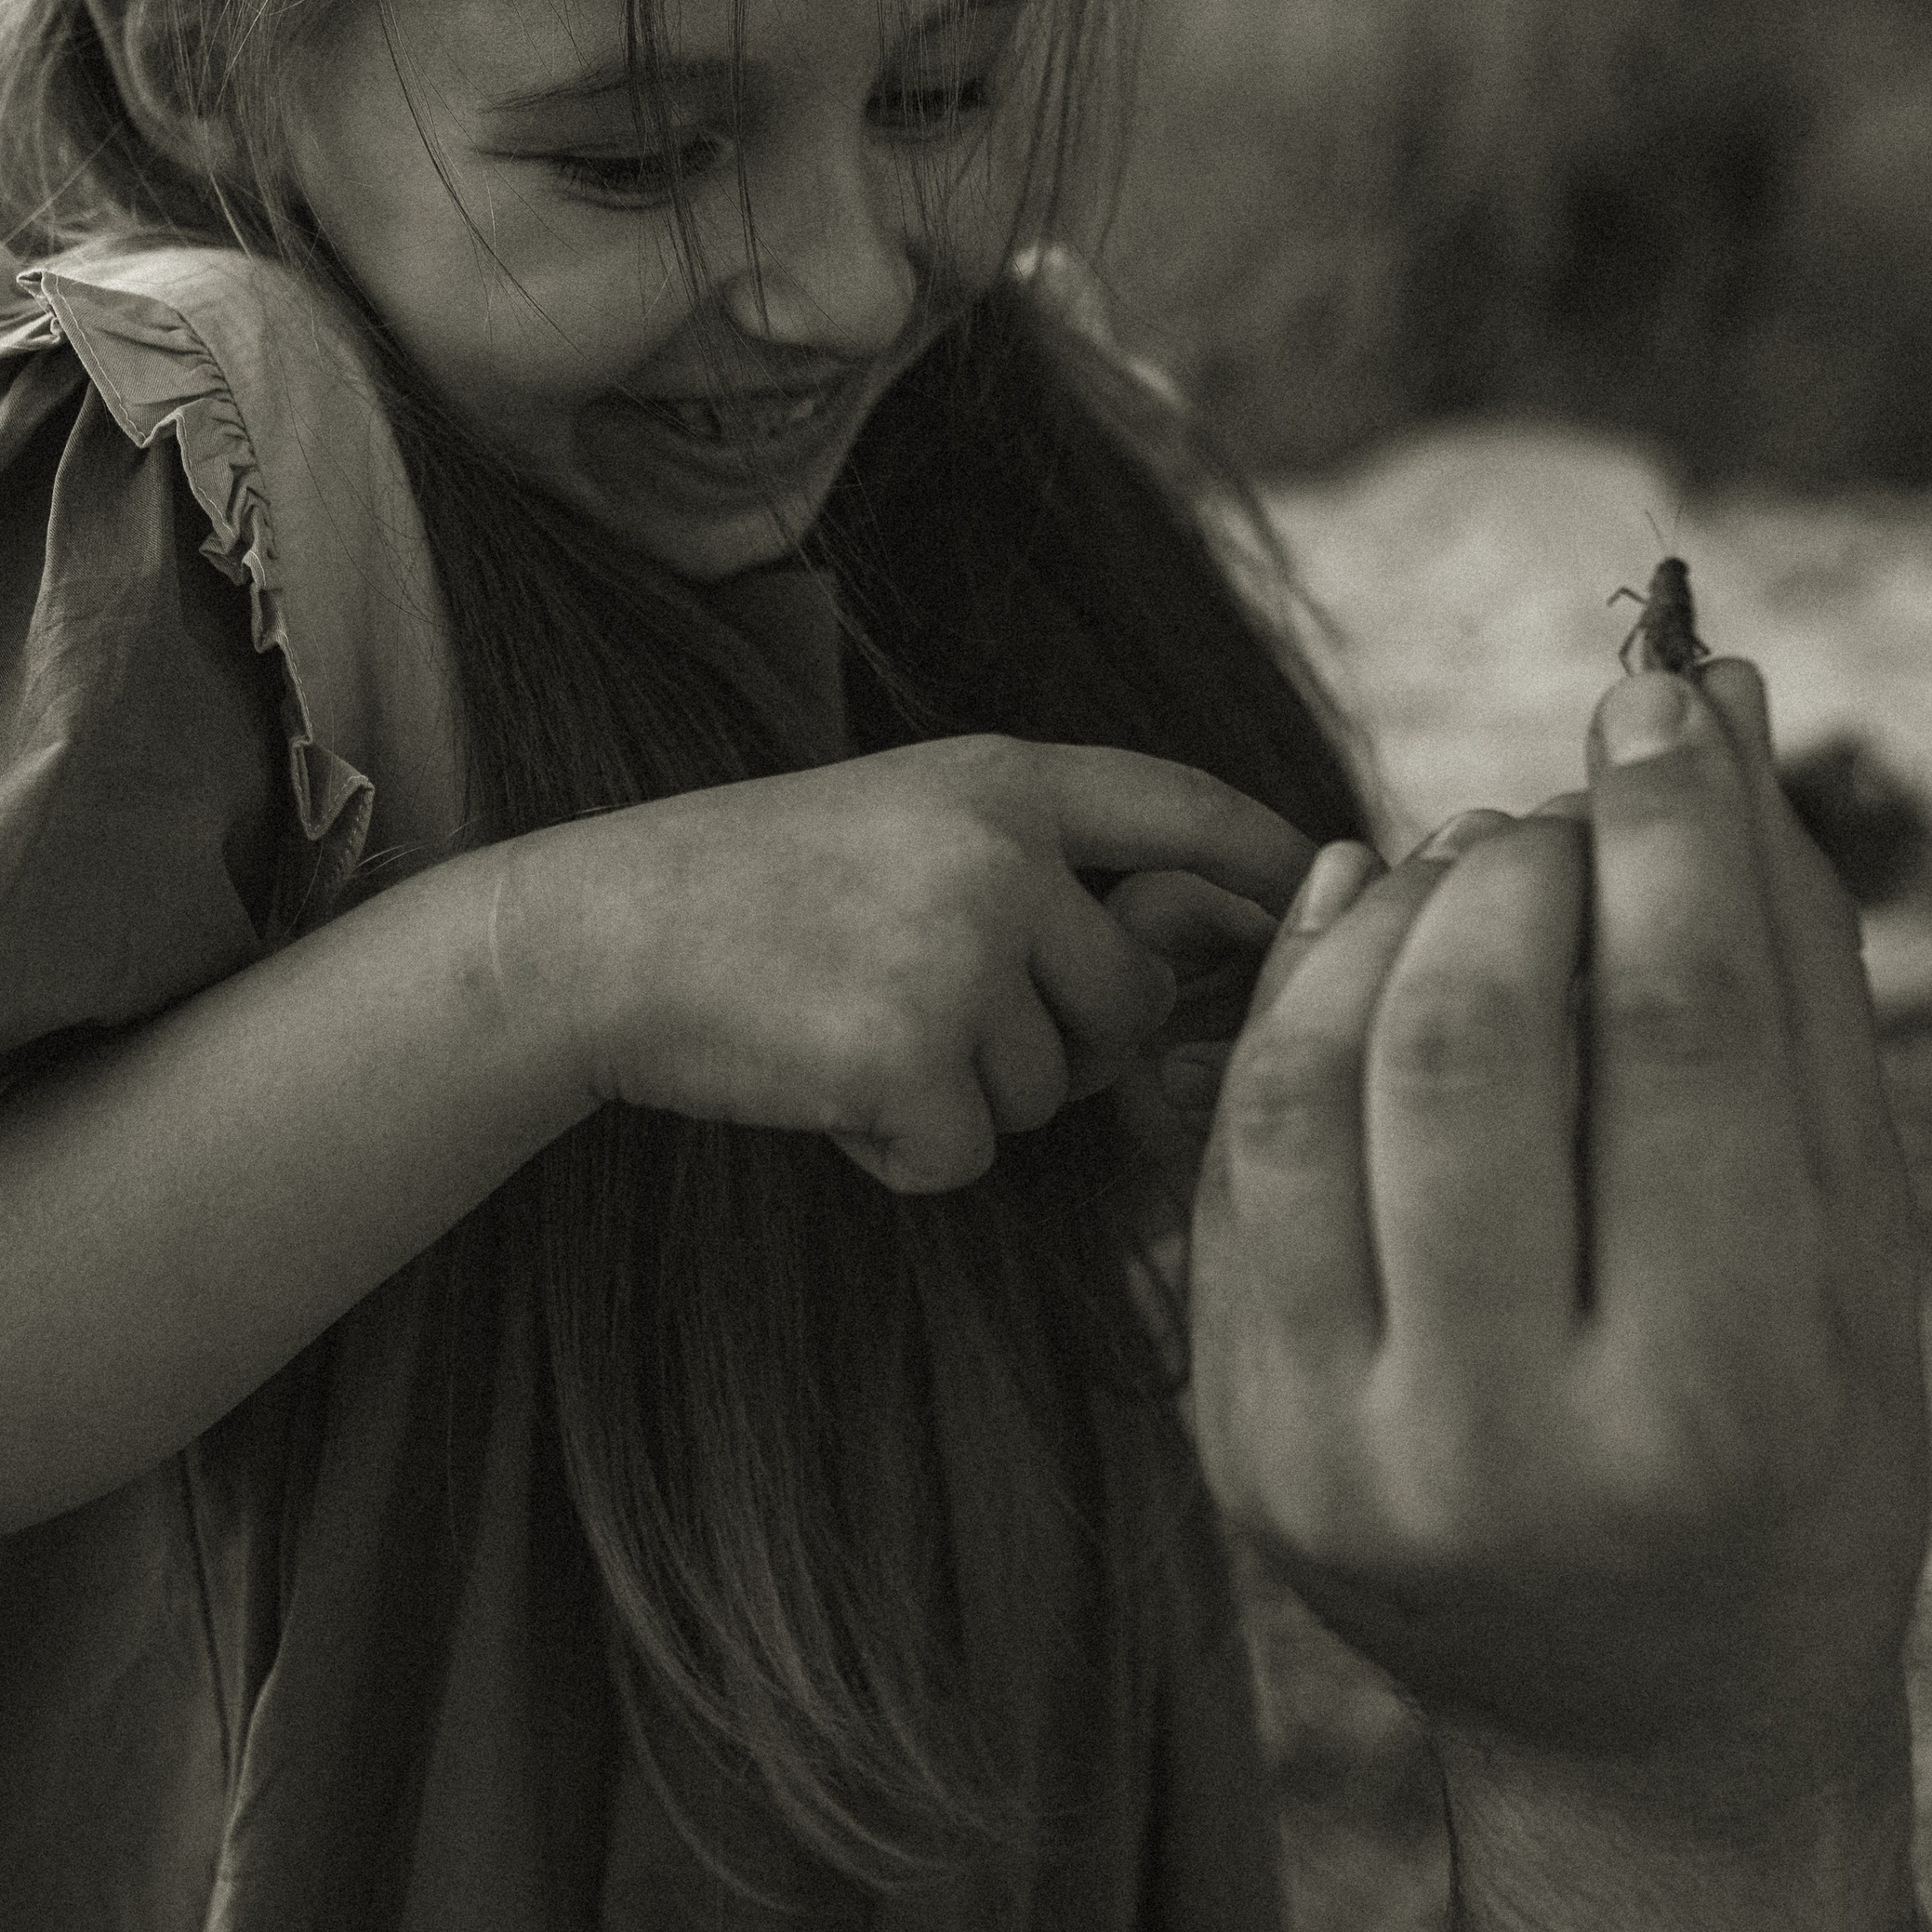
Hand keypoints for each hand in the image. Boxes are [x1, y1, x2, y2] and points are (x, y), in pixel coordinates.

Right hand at [556, 736, 1314, 1196]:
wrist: (595, 938)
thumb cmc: (747, 894)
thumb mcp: (904, 822)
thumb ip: (1036, 866)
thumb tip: (1177, 968)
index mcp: (1003, 778)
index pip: (1186, 807)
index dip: (1269, 860)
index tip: (1336, 893)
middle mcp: (1001, 853)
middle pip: (1126, 1001)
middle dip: (1057, 1042)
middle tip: (920, 1013)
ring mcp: (958, 951)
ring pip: (1047, 1090)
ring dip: (960, 1096)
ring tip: (843, 1027)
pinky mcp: (910, 1055)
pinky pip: (966, 1153)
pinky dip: (898, 1151)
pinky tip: (817, 1085)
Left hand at [1186, 659, 1930, 1824]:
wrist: (1642, 1720)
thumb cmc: (1797, 1467)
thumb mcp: (1854, 1250)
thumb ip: (1790, 981)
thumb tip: (1721, 706)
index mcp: (1712, 1409)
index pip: (1672, 1038)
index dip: (1667, 829)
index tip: (1662, 691)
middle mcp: (1502, 1450)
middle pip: (1466, 1043)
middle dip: (1517, 864)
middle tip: (1567, 809)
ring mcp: (1336, 1458)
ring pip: (1306, 1083)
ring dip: (1386, 916)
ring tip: (1472, 865)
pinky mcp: (1234, 1442)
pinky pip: (1230, 1160)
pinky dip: (1290, 1005)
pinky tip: (1362, 929)